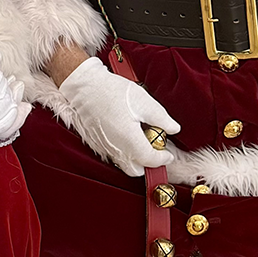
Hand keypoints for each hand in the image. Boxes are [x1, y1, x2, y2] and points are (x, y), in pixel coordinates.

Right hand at [58, 56, 180, 176]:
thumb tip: (173, 128)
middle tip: (153, 145)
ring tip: (139, 137)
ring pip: (123, 163)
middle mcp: (116, 149)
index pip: (151, 160)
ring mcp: (104, 148)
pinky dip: (122, 151)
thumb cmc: (111, 91)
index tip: (168, 154)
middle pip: (136, 169)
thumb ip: (162, 118)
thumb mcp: (144, 101)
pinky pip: (113, 155)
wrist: (84, 87)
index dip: (163, 158)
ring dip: (134, 157)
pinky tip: (125, 133)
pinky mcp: (96, 143)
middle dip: (147, 162)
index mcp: (130, 141)